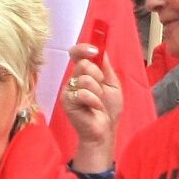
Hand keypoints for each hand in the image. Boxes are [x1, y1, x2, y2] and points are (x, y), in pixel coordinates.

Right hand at [62, 43, 123, 172]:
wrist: (105, 130)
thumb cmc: (108, 108)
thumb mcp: (112, 84)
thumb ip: (105, 67)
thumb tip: (100, 50)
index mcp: (83, 73)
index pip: (77, 53)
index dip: (84, 49)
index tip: (95, 51)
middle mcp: (73, 79)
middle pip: (84, 64)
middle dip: (99, 76)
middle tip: (102, 90)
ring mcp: (68, 90)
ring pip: (85, 79)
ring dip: (98, 91)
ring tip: (99, 102)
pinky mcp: (67, 101)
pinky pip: (83, 93)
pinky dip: (95, 101)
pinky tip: (95, 108)